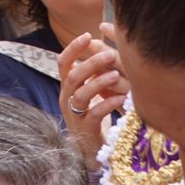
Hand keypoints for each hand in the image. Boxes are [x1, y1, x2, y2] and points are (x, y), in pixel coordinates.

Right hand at [58, 26, 127, 163]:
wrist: (89, 149)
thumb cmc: (94, 116)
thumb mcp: (92, 92)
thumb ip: (94, 73)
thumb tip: (104, 46)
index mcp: (67, 87)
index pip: (63, 63)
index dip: (73, 48)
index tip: (88, 35)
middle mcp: (67, 99)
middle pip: (73, 76)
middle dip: (91, 63)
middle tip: (110, 53)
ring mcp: (74, 115)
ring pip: (81, 94)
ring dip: (99, 82)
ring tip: (116, 75)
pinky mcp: (85, 129)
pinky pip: (94, 113)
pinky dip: (108, 104)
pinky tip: (122, 97)